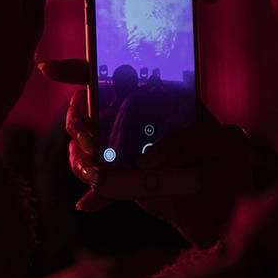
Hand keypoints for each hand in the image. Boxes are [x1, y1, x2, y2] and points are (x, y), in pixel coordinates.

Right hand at [39, 59, 254, 247]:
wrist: (224, 208)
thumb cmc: (228, 163)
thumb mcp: (226, 142)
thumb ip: (192, 141)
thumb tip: (147, 159)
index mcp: (155, 98)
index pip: (111, 73)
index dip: (78, 69)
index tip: (49, 70)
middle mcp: (131, 120)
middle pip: (84, 111)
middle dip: (76, 123)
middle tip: (91, 140)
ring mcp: (123, 151)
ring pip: (82, 148)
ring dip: (81, 160)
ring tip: (100, 174)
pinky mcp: (122, 181)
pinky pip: (97, 185)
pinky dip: (94, 194)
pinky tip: (90, 202)